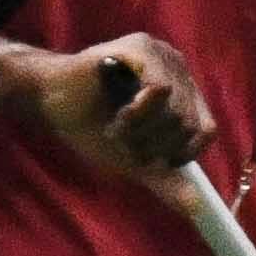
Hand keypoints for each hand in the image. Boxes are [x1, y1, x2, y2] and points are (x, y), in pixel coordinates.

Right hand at [38, 36, 216, 190]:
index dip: (180, 152)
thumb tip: (196, 208)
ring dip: (141, 132)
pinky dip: (137, 114)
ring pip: (176, 111)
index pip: (206, 130)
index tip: (149, 156)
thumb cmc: (91, 126)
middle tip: (123, 140)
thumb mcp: (134, 160)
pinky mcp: (142, 47)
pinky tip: (117, 115)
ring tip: (116, 127)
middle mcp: (176, 69)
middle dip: (153, 145)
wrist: (49, 101)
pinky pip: (160, 90)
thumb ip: (165, 180)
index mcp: (182, 91)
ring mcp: (161, 55)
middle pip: (189, 124)